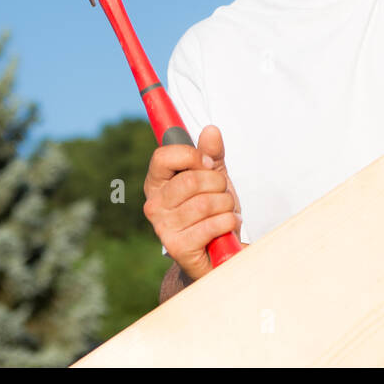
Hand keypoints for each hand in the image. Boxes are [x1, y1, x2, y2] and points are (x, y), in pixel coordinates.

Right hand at [143, 124, 241, 281]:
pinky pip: (213, 224)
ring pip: (206, 203)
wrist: (216, 253)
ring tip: (225, 212)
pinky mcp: (178, 247)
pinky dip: (229, 222)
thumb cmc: (212, 211)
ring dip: (226, 205)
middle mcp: (154, 205)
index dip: (192, 156)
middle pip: (191, 180)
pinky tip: (227, 227)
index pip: (163, 156)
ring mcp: (163, 227)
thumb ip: (212, 154)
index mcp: (157, 183)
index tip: (208, 164)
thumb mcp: (214, 179)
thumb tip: (210, 130)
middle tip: (222, 194)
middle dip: (218, 184)